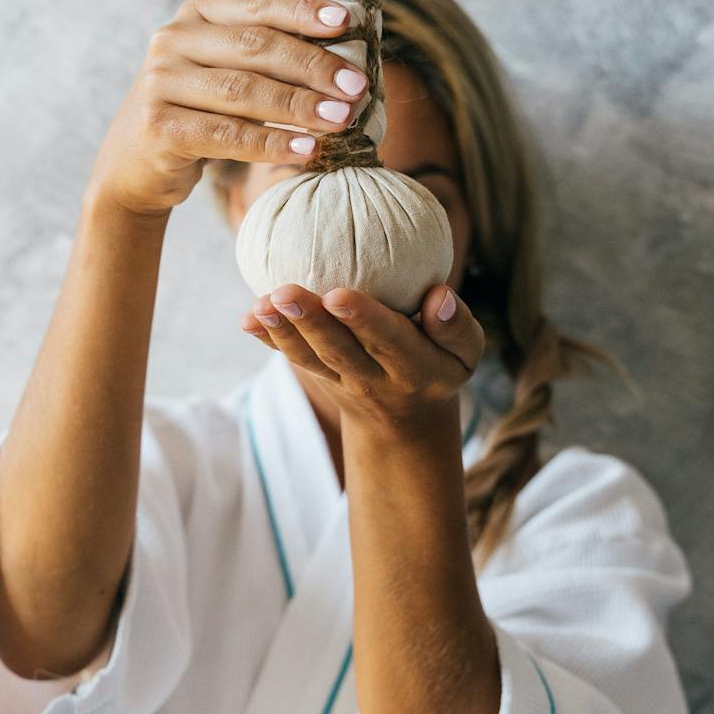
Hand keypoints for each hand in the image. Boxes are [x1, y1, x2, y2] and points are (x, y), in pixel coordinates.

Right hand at [87, 0, 377, 219]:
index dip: (304, 10)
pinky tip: (307, 151)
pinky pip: (227, 135)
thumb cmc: (198, 114)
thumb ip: (266, 55)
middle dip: (313, 65)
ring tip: (343, 118)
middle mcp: (173, 41)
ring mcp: (161, 83)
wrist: (134, 168)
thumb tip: (346, 55)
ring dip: (300, 105)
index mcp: (196, 15)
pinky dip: (272, 143)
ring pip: (244, 91)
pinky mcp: (159, 127)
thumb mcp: (223, 72)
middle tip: (357, 85)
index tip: (348, 21)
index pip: (258, 3)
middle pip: (256, 46)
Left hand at [240, 281, 485, 432]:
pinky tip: (248, 318)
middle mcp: (374, 378)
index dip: (364, 320)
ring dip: (282, 333)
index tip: (339, 295)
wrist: (406, 419)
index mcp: (415, 368)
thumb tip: (439, 296)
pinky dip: (269, 340)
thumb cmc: (439, 363)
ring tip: (260, 306)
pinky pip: (293, 359)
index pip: (389, 341)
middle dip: (310, 323)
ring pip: (310, 359)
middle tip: (284, 294)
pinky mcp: (320, 378)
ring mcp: (342, 381)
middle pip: (339, 351)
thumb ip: (457, 326)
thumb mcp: (465, 353)